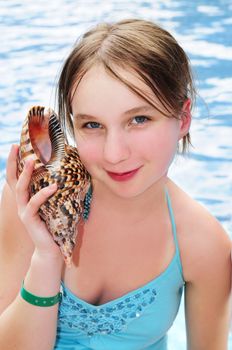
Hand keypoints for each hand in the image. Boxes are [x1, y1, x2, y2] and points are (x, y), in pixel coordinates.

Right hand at [6, 144, 62, 260]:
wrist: (51, 248)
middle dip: (13, 162)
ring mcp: (23, 211)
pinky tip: (54, 186)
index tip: (17, 146)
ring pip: (21, 189)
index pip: (16, 178)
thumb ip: (53, 193)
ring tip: (31, 160)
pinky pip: (35, 203)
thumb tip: (67, 175)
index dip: (14, 163)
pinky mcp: (29, 219)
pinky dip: (44, 194)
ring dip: (25, 173)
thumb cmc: (54, 225)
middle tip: (16, 146)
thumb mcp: (53, 205)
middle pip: (13, 179)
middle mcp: (21, 203)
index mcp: (26, 199)